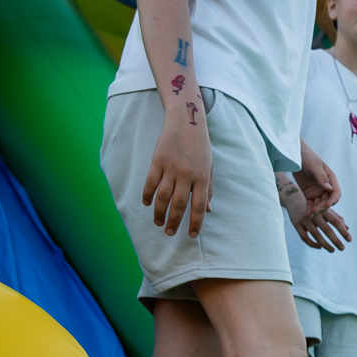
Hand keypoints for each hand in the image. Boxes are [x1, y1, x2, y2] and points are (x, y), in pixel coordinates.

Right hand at [143, 103, 212, 236]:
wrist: (187, 122)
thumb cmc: (201, 147)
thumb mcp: (210, 168)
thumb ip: (209, 189)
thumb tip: (208, 210)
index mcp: (202, 178)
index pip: (199, 207)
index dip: (195, 223)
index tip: (192, 235)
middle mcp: (187, 175)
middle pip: (179, 204)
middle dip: (174, 222)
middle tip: (170, 233)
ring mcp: (171, 168)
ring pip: (163, 197)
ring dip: (159, 212)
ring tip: (158, 223)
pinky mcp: (157, 161)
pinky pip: (151, 183)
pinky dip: (148, 195)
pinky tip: (147, 204)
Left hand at [289, 147, 351, 249]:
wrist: (296, 156)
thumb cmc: (307, 157)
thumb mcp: (314, 166)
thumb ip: (321, 177)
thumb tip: (329, 189)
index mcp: (331, 180)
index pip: (336, 193)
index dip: (333, 200)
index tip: (327, 204)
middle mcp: (326, 187)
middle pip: (327, 201)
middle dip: (322, 207)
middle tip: (315, 210)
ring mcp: (318, 192)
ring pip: (319, 204)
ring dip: (316, 210)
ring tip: (310, 214)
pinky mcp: (309, 195)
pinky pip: (310, 204)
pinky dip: (308, 210)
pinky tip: (306, 214)